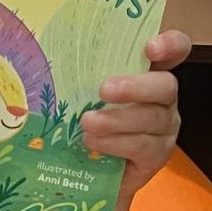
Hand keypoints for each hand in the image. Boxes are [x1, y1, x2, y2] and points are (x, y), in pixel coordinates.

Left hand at [81, 29, 190, 203]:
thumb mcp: (79, 88)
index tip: (150, 48)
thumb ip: (75, 66)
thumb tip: (36, 47)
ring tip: (87, 123)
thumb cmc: (81, 114)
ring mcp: (164, 126)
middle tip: (104, 90)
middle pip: (166, 85)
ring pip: (152, 118)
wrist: (85, 167)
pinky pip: (143, 146)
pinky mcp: (157, 155)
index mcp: (148, 69)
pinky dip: (115, 143)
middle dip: (136, 87)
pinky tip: (92, 142)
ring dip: (117, 119)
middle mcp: (162, 96)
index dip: (170, 44)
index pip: (175, 48)